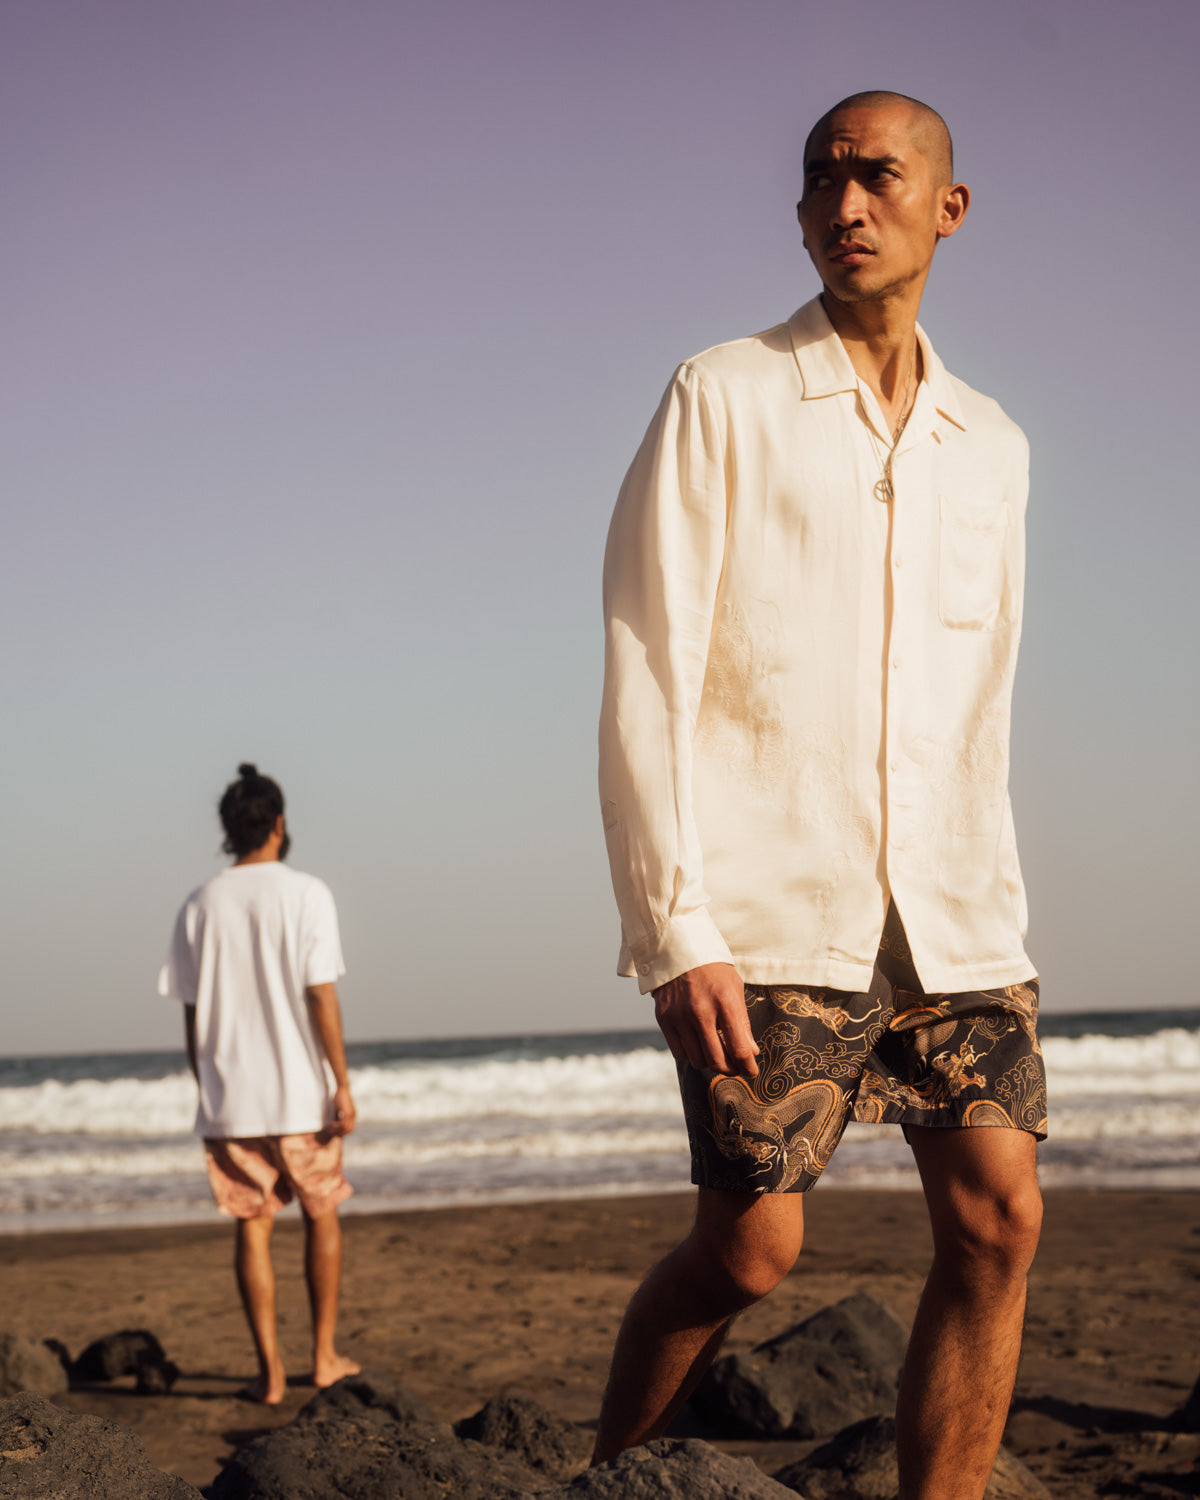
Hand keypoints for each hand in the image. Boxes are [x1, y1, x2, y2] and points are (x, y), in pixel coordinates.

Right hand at [328, 1084, 356, 1136]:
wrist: (343, 1089)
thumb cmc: (340, 1097)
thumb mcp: (340, 1108)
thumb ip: (339, 1115)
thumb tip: (335, 1121)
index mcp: (353, 1115)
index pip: (350, 1129)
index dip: (343, 1132)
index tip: (335, 1132)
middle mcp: (354, 1116)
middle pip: (349, 1130)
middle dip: (340, 1133)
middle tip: (331, 1132)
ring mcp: (351, 1115)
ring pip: (345, 1128)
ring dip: (337, 1130)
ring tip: (329, 1129)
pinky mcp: (347, 1113)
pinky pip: (343, 1124)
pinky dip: (337, 1126)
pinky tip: (331, 1124)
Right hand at [653, 962, 758, 1077]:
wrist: (678, 948)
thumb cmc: (712, 968)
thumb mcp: (734, 988)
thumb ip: (742, 1022)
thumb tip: (751, 1053)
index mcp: (724, 1001)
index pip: (739, 1048)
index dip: (748, 1066)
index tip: (752, 1071)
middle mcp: (701, 1011)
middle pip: (717, 1061)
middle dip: (730, 1070)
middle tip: (735, 1067)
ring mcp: (680, 1016)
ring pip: (697, 1060)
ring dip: (709, 1061)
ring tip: (715, 1051)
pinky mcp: (664, 1019)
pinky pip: (679, 1053)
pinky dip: (690, 1054)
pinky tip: (697, 1044)